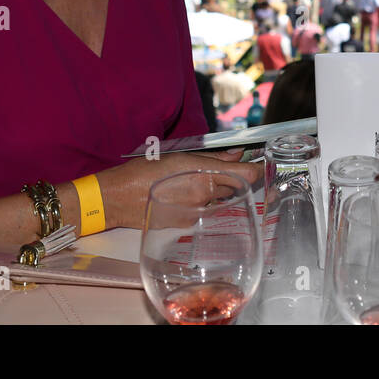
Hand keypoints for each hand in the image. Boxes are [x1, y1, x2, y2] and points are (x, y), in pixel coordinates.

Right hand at [97, 150, 263, 230]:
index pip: (246, 174)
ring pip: (219, 199)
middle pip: (235, 186)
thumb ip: (212, 158)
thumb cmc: (145, 172)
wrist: (117, 198)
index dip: (257, 169)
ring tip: (196, 182)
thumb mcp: (180, 157)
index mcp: (204, 174)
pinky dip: (202, 202)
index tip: (261, 165)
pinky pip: (205, 210)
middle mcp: (205, 195)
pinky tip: (184, 195)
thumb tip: (236, 154)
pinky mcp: (188, 224)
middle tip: (224, 169)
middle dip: (234, 178)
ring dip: (217, 191)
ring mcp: (198, 212)